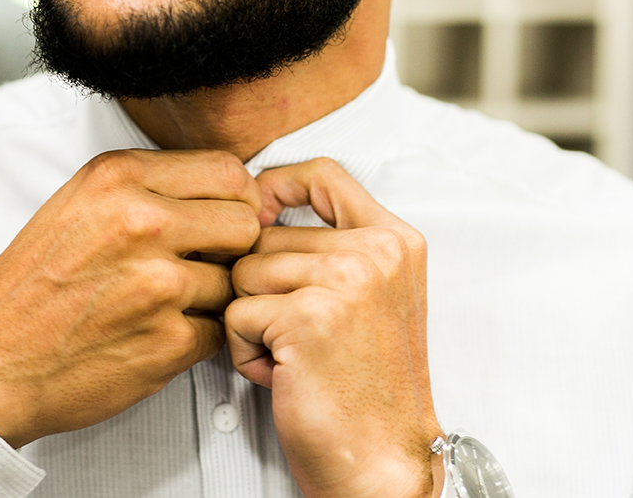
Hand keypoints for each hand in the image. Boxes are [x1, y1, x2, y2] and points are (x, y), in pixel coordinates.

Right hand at [0, 149, 261, 447]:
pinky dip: (195, 338)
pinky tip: (154, 334)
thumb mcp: (81, 202)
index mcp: (119, 178)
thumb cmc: (34, 283)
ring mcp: (158, 284)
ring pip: (234, 280)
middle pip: (245, 224)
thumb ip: (151, 187)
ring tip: (164, 305)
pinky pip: (219, 330)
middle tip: (200, 264)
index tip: (222, 219)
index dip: (235, 199)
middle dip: (231, 247)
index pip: (228, 171)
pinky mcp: (167, 340)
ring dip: (210, 297)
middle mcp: (141, 222)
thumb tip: (232, 191)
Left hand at [226, 158, 440, 497]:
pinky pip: (236, 313)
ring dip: (251, 320)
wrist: (381, 459)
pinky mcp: (308, 316)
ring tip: (291, 354)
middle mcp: (376, 252)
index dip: (276, 187)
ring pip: (243, 272)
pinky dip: (245, 351)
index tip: (257, 212)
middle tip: (295, 333)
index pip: (323, 173)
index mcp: (395, 240)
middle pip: (264, 233)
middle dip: (260, 285)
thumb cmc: (368, 388)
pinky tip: (282, 374)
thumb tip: (255, 212)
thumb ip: (330, 247)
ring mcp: (345, 280)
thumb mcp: (369, 297)